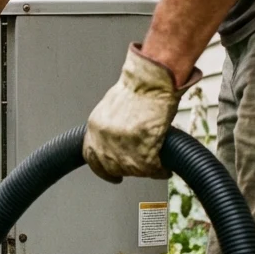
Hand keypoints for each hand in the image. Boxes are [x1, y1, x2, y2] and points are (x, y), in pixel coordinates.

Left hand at [83, 44, 200, 182]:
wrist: (153, 80)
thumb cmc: (139, 87)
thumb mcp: (112, 106)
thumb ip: (109, 126)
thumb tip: (115, 140)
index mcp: (95, 126)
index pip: (90, 156)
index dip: (101, 167)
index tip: (109, 173)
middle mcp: (104, 138)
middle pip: (110, 166)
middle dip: (125, 170)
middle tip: (137, 168)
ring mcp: (122, 146)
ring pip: (131, 170)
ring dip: (144, 170)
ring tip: (154, 166)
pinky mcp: (142, 150)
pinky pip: (151, 169)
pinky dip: (159, 170)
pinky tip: (164, 168)